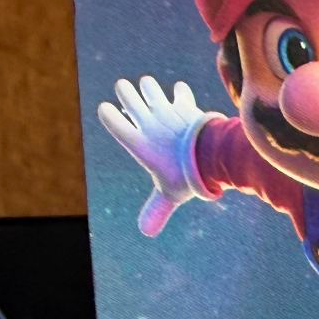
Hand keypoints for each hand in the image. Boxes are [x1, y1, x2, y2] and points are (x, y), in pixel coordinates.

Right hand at [98, 76, 213, 236]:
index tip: (112, 115)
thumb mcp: (168, 195)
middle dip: (126, 93)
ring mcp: (165, 110)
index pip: (110, 118)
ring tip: (156, 102)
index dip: (108, 113)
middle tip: (135, 106)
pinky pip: (180, 91)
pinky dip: (180, 94)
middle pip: (125, 92)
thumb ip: (156, 210)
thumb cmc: (185, 178)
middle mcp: (147, 122)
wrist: (210, 158)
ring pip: (148, 85)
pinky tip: (182, 102)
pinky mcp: (184, 105)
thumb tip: (145, 232)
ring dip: (149, 89)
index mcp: (137, 142)